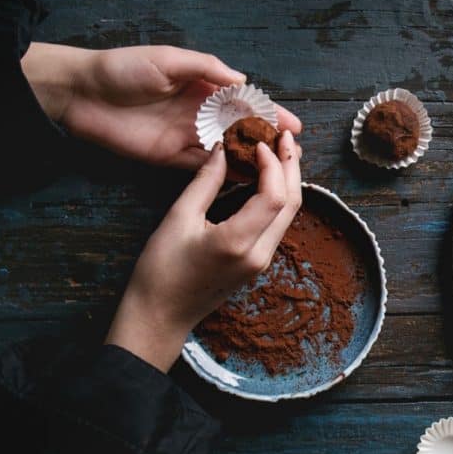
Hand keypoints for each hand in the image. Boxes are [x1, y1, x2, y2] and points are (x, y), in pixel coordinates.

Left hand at [21, 43, 302, 169]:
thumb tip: (244, 80)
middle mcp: (200, 114)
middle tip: (293, 154)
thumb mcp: (169, 59)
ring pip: (227, 151)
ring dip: (251, 159)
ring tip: (278, 171)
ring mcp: (186, 137)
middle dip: (268, 140)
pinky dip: (224, 174)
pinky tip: (246, 180)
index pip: (245, 102)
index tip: (293, 125)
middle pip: (242, 129)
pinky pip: (204, 168)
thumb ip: (207, 68)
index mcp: (203, 87)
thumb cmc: (123, 68)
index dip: (270, 113)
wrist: (82, 93)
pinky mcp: (170, 157)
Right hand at [106, 131, 302, 371]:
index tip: (259, 142)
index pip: (274, 196)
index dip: (273, 164)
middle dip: (291, 166)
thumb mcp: (178, 219)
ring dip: (287, 181)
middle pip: (292, 204)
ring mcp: (262, 261)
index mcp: (238, 243)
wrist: (160, 316)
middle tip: (285, 136)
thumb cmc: (161, 270)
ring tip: (279, 151)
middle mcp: (259, 254)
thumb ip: (205, 182)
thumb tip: (223, 149)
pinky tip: (268, 178)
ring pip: (289, 214)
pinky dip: (278, 197)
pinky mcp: (258, 263)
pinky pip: (277, 224)